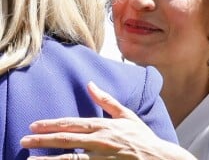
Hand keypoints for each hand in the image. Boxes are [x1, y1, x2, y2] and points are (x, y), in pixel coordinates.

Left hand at [21, 82, 195, 159]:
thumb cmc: (141, 136)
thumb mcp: (126, 114)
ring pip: (68, 159)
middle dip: (42, 140)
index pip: (72, 123)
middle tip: (24, 140)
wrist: (157, 158)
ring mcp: (100, 158)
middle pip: (65, 140)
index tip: (35, 125)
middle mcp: (98, 141)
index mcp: (103, 126)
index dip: (52, 124)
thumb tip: (91, 84)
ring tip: (29, 159)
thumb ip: (106, 100)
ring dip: (47, 159)